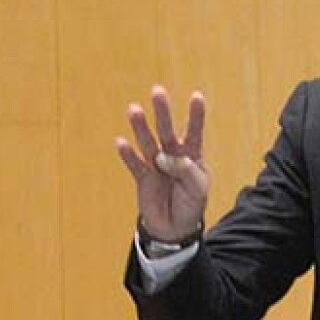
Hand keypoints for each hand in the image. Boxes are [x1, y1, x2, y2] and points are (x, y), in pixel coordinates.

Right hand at [116, 85, 208, 240]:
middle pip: (167, 131)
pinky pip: (135, 164)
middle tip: (157, 91)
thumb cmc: (191, 204)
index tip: (196, 96)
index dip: (195, 116)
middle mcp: (172, 156)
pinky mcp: (143, 178)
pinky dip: (128, 155)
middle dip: (162, 112)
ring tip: (134, 109)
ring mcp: (156, 165)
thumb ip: (186, 171)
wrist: (174, 228)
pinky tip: (121, 142)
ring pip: (148, 143)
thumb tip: (168, 157)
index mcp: (191, 156)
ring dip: (141, 127)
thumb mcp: (198, 189)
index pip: (194, 132)